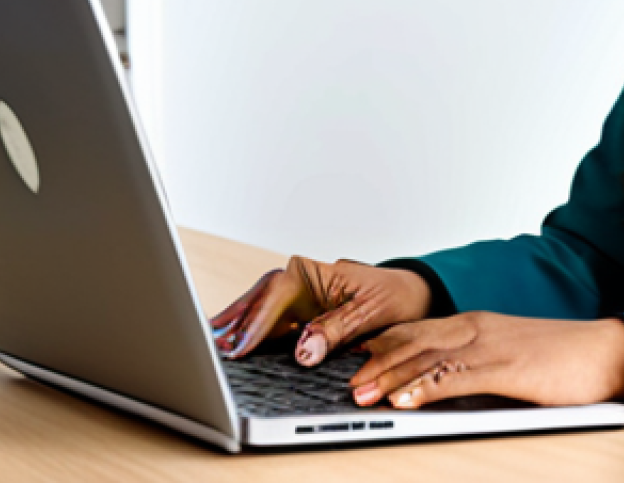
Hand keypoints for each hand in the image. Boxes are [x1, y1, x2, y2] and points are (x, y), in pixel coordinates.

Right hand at [209, 255, 432, 362]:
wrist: (412, 296)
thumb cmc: (395, 297)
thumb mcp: (370, 314)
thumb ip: (335, 331)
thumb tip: (303, 350)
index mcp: (318, 272)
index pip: (279, 291)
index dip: (258, 320)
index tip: (241, 346)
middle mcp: (303, 281)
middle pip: (261, 298)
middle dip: (236, 321)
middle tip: (212, 347)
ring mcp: (299, 299)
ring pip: (260, 310)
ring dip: (237, 327)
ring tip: (211, 345)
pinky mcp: (300, 316)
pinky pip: (270, 326)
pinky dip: (251, 336)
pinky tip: (232, 347)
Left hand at [348, 312, 623, 408]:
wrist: (603, 351)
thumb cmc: (559, 358)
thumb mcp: (509, 357)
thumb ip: (476, 364)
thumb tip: (444, 383)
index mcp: (476, 324)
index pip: (418, 331)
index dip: (384, 346)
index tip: (354, 359)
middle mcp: (477, 328)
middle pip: (414, 342)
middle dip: (376, 363)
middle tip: (347, 384)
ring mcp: (490, 345)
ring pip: (427, 358)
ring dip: (390, 377)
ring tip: (362, 395)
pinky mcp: (506, 368)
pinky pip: (457, 378)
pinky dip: (426, 388)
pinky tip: (406, 401)